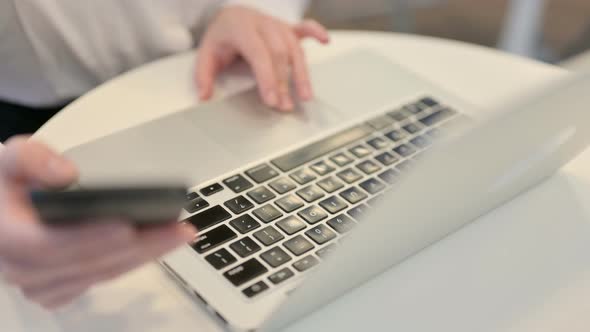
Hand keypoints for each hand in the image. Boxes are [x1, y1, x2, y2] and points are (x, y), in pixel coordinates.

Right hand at [0, 136, 195, 308]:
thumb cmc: (6, 185)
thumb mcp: (7, 159)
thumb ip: (31, 158)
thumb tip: (67, 173)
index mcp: (7, 238)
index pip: (48, 245)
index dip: (90, 236)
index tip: (127, 225)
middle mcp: (23, 270)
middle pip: (89, 263)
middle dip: (139, 245)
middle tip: (177, 228)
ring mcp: (42, 284)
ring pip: (101, 274)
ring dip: (144, 256)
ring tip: (178, 235)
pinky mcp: (60, 288)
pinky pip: (102, 280)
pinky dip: (132, 263)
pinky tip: (158, 246)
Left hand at [196, 5, 329, 110]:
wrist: (230, 16)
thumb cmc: (222, 37)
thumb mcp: (206, 54)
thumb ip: (203, 75)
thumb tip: (204, 96)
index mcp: (240, 27)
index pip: (258, 53)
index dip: (267, 77)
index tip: (272, 100)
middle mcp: (262, 23)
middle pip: (279, 53)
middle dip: (283, 82)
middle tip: (284, 106)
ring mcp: (277, 24)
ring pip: (294, 47)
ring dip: (301, 73)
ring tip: (305, 95)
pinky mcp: (287, 28)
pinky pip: (304, 27)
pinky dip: (316, 32)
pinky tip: (325, 41)